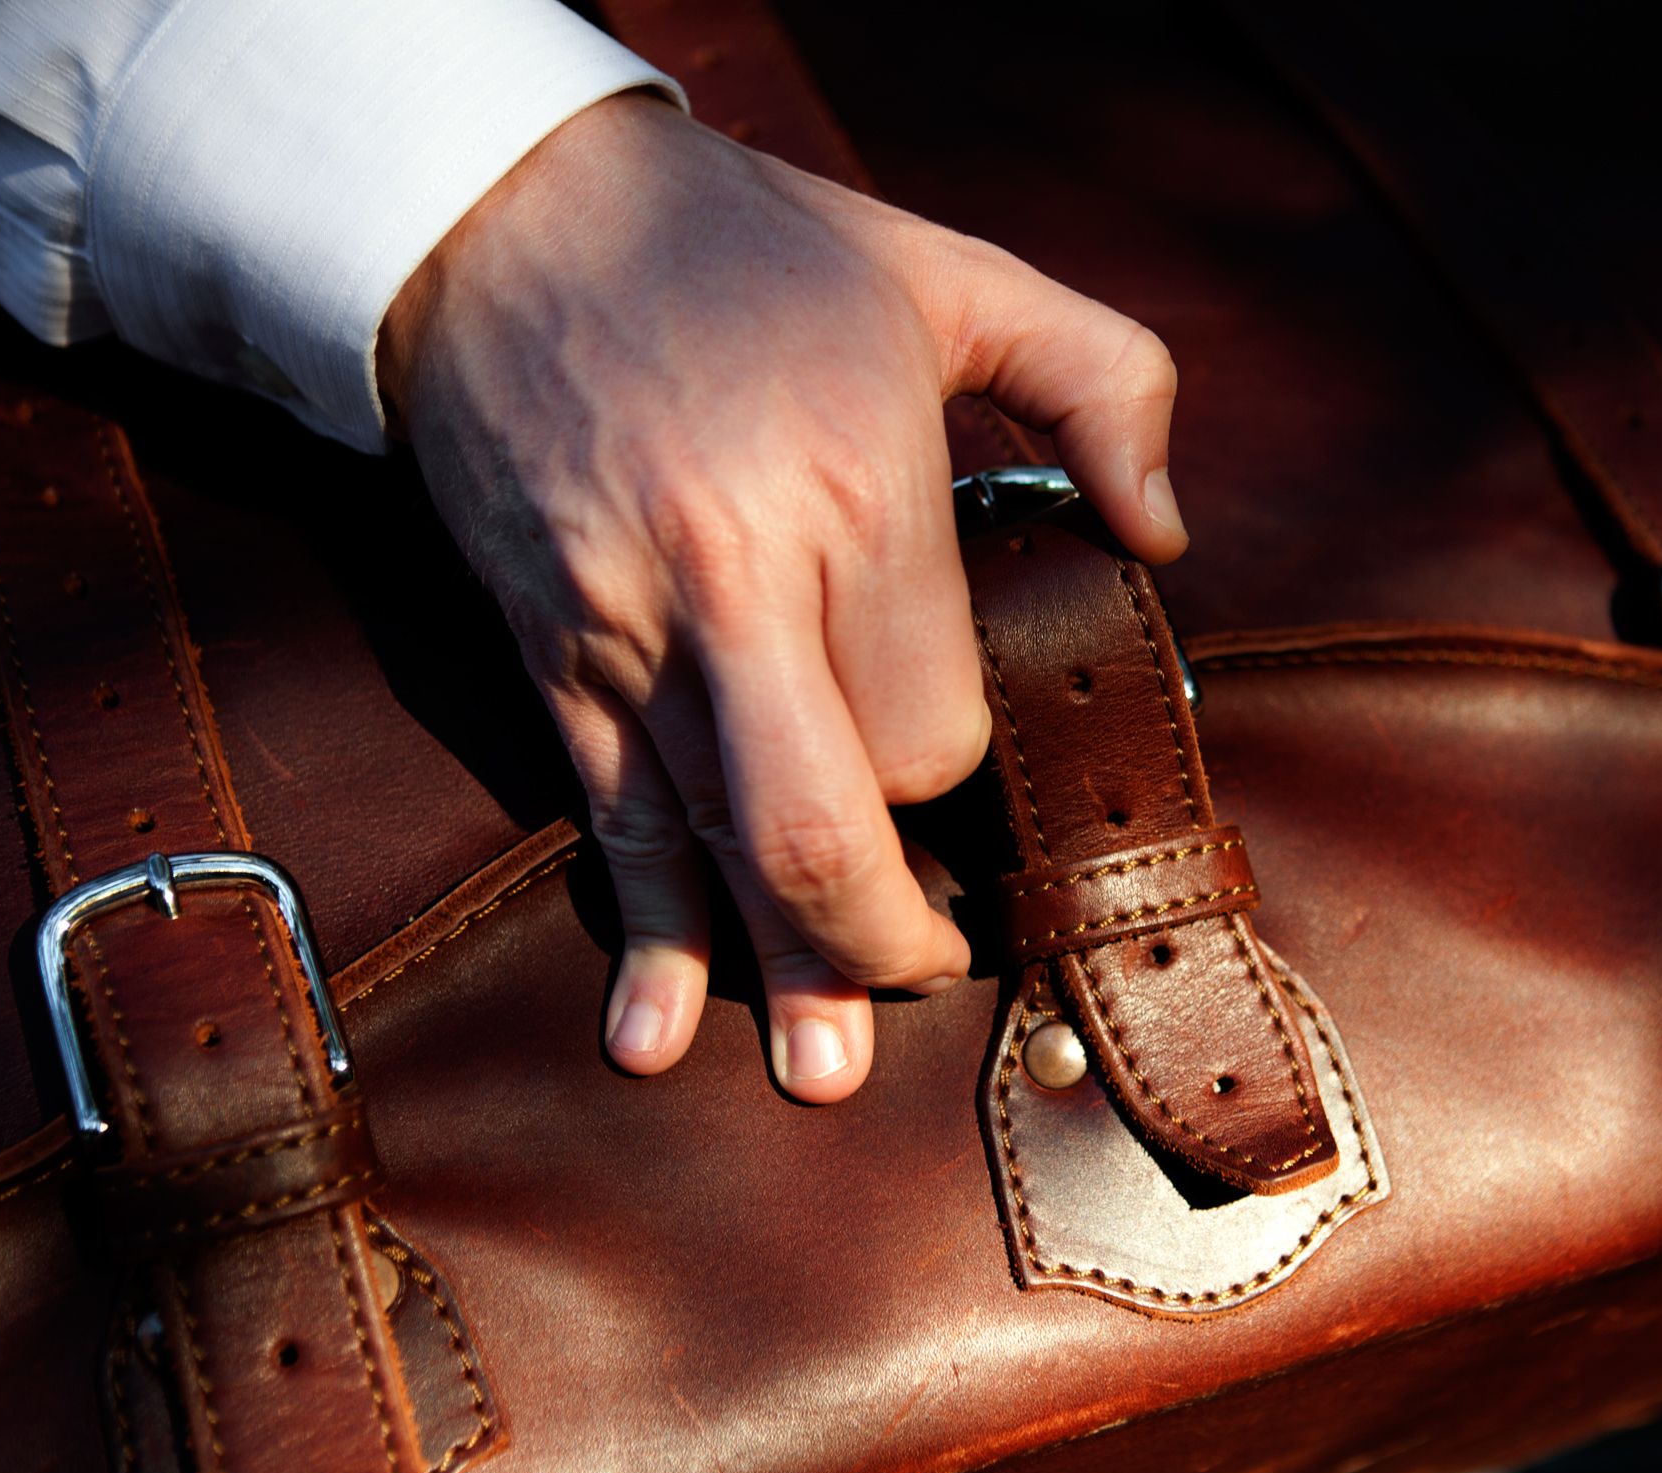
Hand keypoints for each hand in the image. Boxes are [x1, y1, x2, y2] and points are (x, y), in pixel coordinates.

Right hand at [378, 92, 1184, 1101]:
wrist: (500, 214)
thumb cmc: (745, 246)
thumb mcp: (949, 267)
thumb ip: (1102, 380)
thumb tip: (1161, 530)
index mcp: (848, 487)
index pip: (933, 718)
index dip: (965, 770)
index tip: (968, 761)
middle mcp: (734, 581)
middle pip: (823, 823)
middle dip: (883, 931)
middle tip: (931, 973)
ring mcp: (629, 633)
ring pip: (714, 850)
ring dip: (774, 971)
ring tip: (822, 1069)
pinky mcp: (552, 658)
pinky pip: (604, 823)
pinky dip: (640, 935)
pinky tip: (651, 1028)